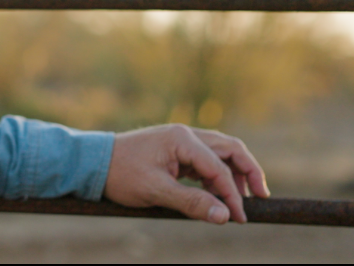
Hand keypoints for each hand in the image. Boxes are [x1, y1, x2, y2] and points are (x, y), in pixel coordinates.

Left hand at [104, 124, 269, 224]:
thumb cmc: (121, 174)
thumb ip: (192, 203)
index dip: (233, 195)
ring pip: (220, 153)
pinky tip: (217, 195)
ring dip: (233, 175)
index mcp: (182, 139)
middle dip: (248, 172)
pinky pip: (205, 160)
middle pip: (230, 149)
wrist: (92, 163)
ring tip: (238, 201)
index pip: (219, 167)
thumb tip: (225, 217)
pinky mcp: (175, 150)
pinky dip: (216, 176)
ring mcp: (181, 141)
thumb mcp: (156, 191)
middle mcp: (185, 135)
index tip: (240, 218)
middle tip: (261, 197)